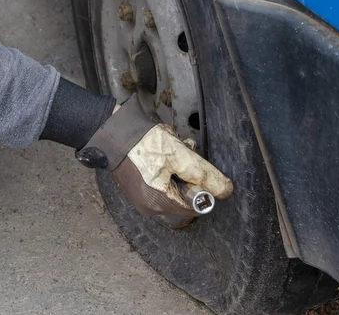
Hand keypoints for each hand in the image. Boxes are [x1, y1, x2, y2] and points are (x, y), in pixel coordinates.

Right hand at [114, 124, 232, 216]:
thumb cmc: (144, 144)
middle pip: (184, 197)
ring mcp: (142, 198)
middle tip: (185, 153)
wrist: (113, 131)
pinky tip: (166, 152)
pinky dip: (168, 170)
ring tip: (176, 148)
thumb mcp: (180, 156)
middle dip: (189, 175)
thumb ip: (204, 175)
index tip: (195, 167)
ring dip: (180, 169)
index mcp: (159, 204)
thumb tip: (225, 191)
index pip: (195, 207)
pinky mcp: (138, 188)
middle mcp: (149, 207)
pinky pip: (162, 184)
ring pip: (174, 189)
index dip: (201, 187)